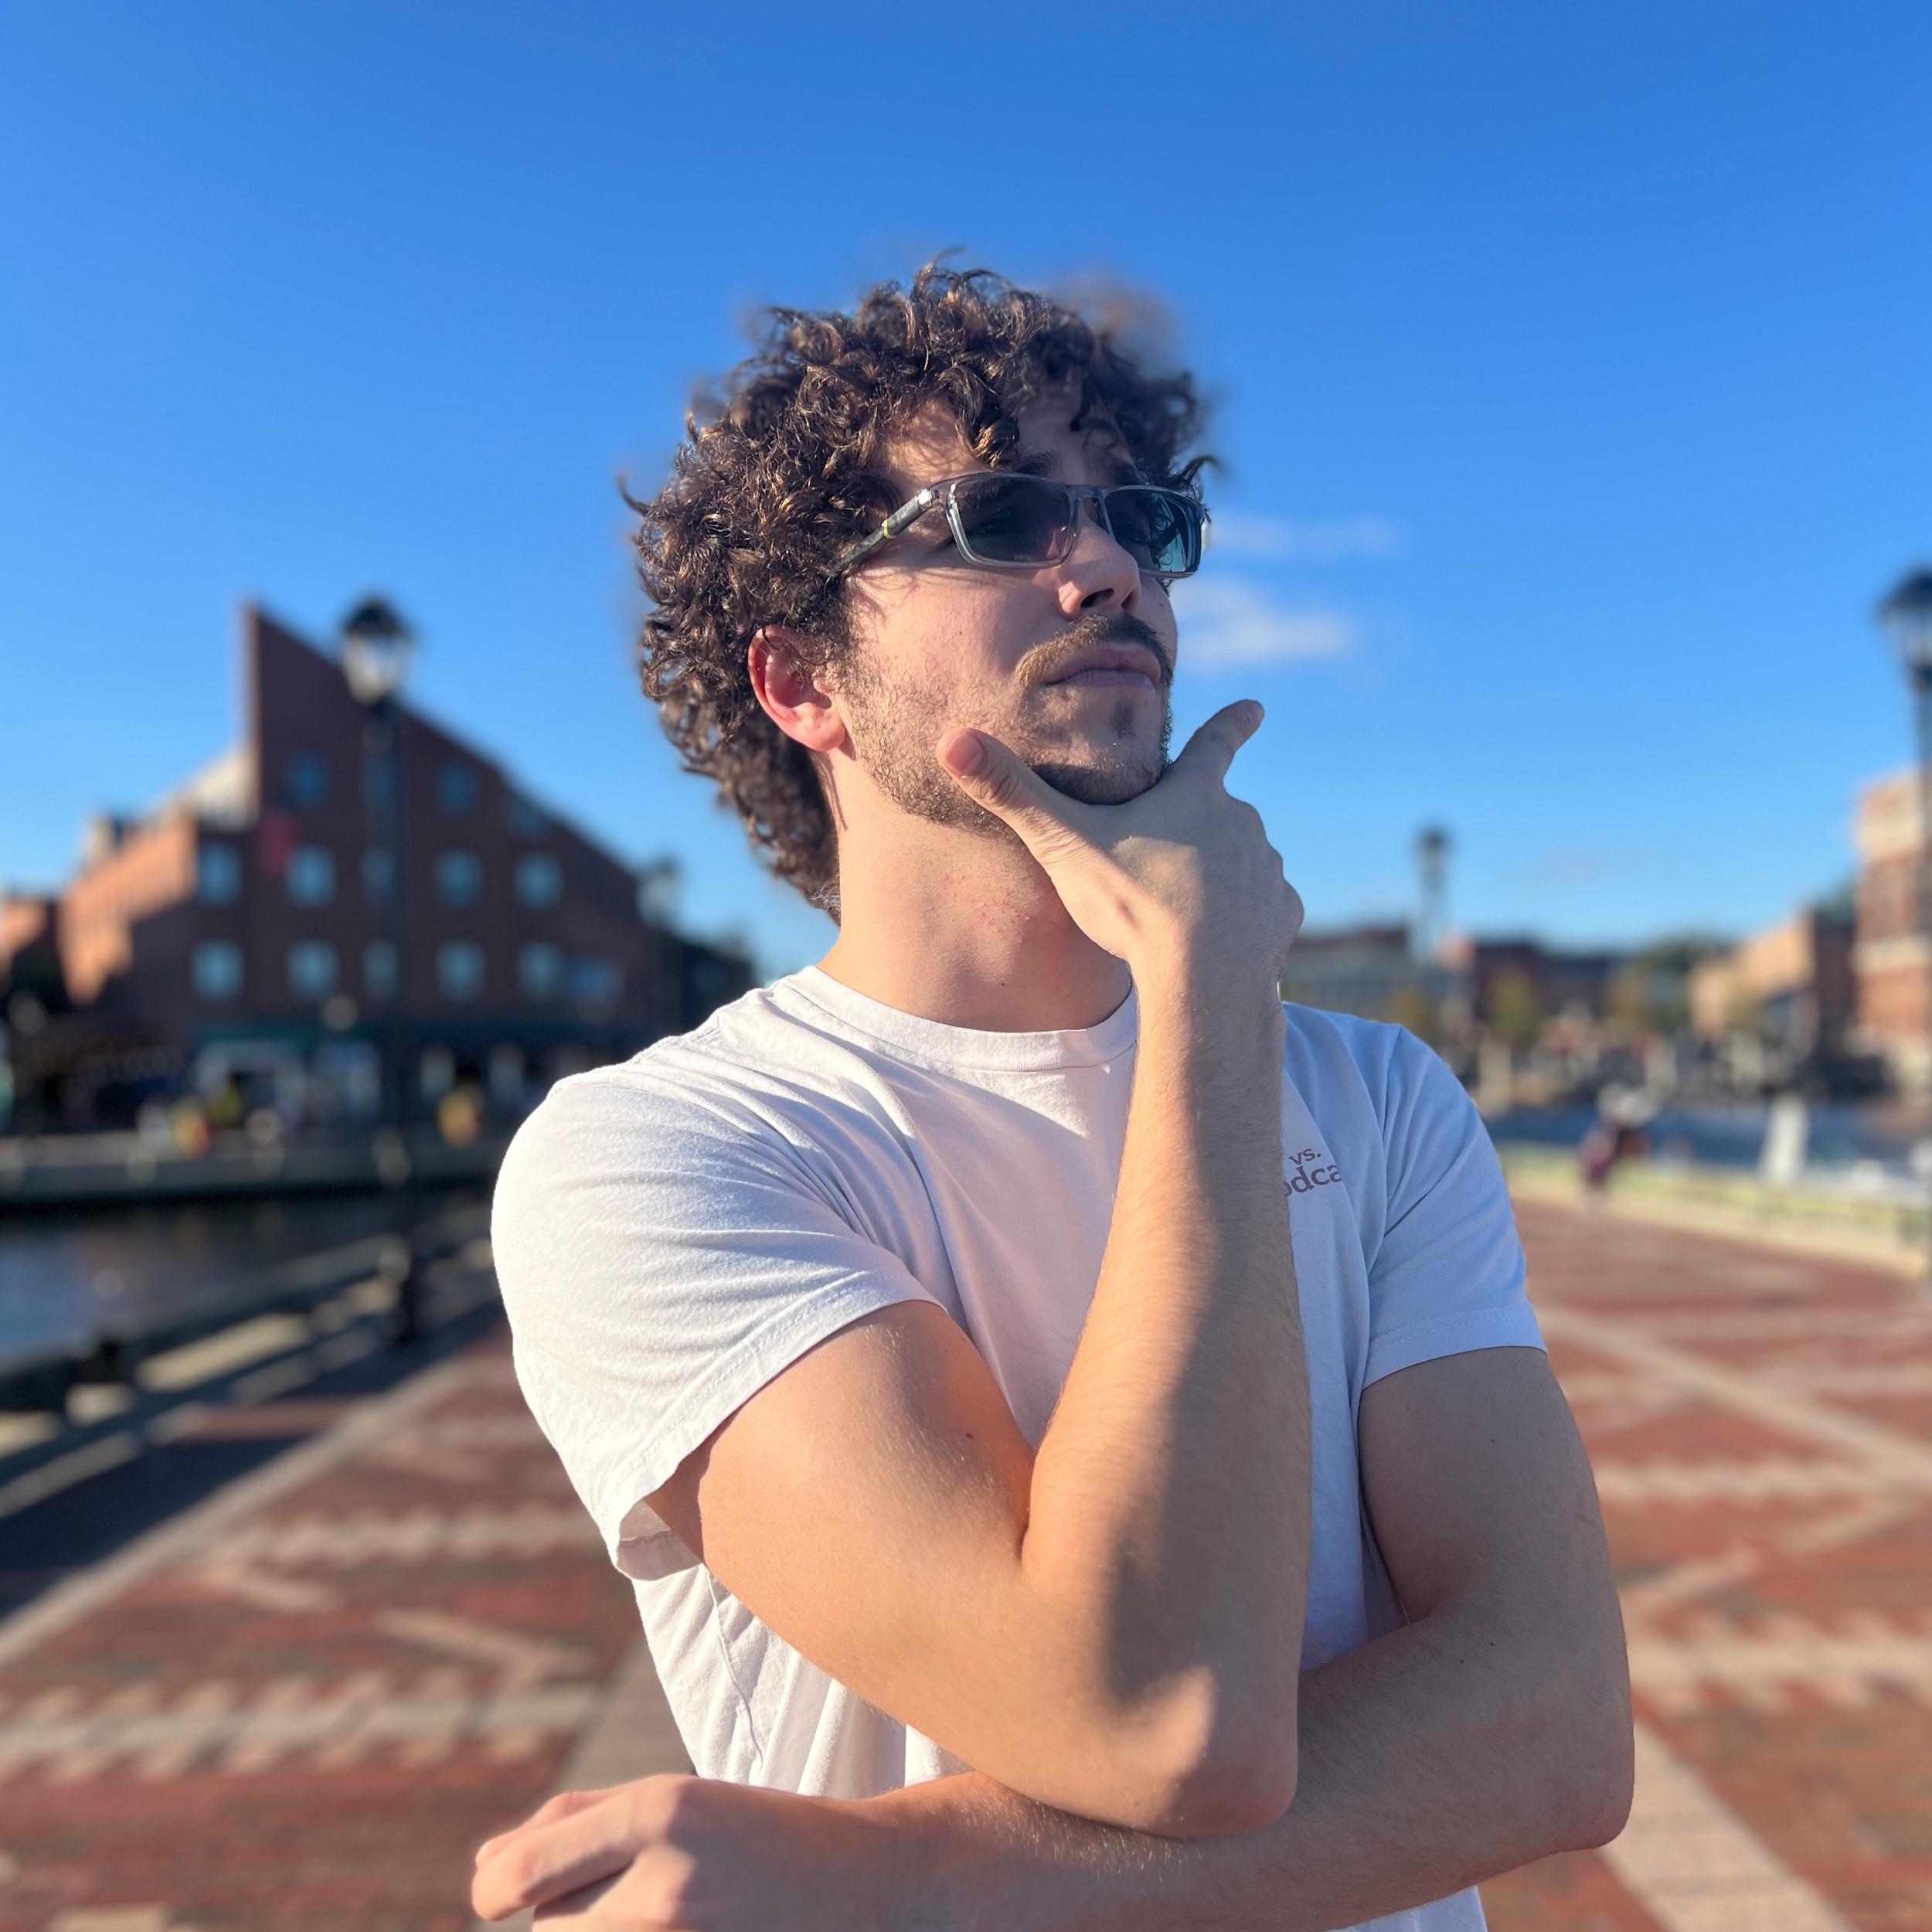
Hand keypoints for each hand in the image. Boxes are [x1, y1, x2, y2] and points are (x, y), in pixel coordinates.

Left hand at [470, 1773, 960, 1929]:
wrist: (868, 1885)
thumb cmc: (758, 1832)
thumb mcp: (673, 1799)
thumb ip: (574, 1820)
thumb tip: (483, 1866)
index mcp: (657, 1812)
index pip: (514, 1877)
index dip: (490, 1890)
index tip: (497, 1893)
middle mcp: (666, 1883)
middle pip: (548, 1927)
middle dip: (571, 1912)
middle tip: (634, 1892)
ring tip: (667, 1916)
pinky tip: (683, 1928)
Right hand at [936, 701, 1301, 986]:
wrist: (1202, 978)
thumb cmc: (1134, 904)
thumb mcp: (1064, 845)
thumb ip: (1012, 795)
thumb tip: (950, 739)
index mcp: (1195, 794)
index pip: (1216, 743)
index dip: (1234, 722)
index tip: (1257, 707)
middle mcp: (1242, 821)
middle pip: (1223, 813)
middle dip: (1202, 828)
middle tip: (1170, 861)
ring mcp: (1268, 869)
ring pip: (1246, 862)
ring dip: (1224, 876)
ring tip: (1189, 912)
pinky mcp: (1282, 916)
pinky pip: (1266, 911)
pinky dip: (1248, 921)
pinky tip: (1222, 943)